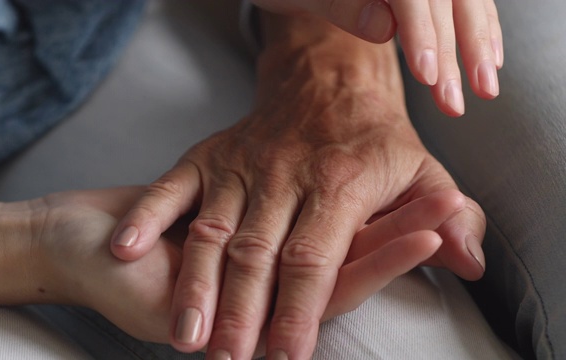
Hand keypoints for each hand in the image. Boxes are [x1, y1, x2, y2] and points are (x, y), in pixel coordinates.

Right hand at [109, 16, 485, 359]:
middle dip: (245, 313)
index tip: (286, 356)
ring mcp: (240, 164)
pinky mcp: (207, 154)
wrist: (326, 79)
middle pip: (260, 254)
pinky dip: (150, 215)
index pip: (317, 260)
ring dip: (197, 284)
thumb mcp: (422, 168)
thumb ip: (445, 214)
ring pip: (214, 230)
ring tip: (186, 334)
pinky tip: (126, 247)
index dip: (301, 311)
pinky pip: (172, 186)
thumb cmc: (373, 134)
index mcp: (340, 183)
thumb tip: (470, 260)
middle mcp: (285, 175)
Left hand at [251, 0, 502, 115]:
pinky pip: (460, 1)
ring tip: (485, 87)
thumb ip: (341, 5)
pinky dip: (478, 27)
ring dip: (476, 43)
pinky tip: (487, 57)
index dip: (423, 33)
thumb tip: (386, 26)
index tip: (429, 76)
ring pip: (461, 0)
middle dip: (456, 50)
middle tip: (455, 101)